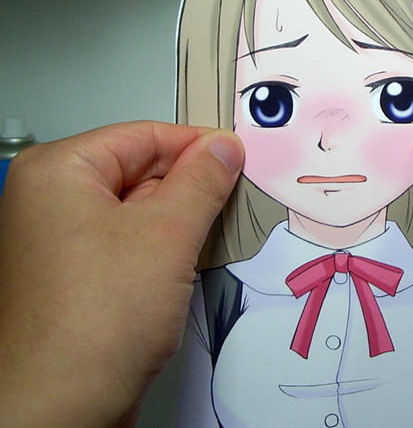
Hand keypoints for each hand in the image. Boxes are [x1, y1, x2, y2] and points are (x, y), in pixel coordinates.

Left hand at [0, 122, 242, 427]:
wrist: (61, 409)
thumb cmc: (91, 327)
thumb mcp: (168, 233)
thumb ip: (203, 181)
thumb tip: (223, 148)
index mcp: (58, 172)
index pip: (143, 135)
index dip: (196, 145)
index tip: (237, 156)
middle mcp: (51, 200)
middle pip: (140, 170)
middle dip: (189, 187)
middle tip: (232, 198)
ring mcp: (60, 238)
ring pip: (137, 208)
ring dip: (179, 220)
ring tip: (209, 236)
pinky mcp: (76, 271)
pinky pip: (128, 239)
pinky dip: (162, 245)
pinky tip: (184, 262)